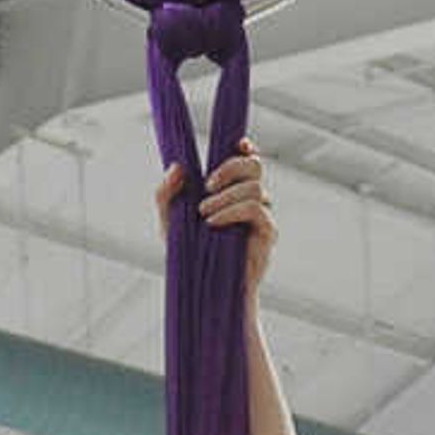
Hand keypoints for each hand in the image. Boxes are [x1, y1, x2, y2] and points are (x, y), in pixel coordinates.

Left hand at [157, 138, 275, 298]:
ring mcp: (262, 216)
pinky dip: (233, 211)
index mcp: (233, 191)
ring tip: (204, 214)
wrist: (205, 291)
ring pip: (254, 187)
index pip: (248, 160)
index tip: (236, 143)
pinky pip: (256, 209)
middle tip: (206, 186)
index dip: (245, 147)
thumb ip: (166, 194)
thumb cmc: (190, 256)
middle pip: (254, 166)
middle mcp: (252, 199)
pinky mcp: (268, 233)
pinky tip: (214, 223)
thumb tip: (177, 166)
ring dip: (226, 196)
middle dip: (230, 168)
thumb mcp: (169, 222)